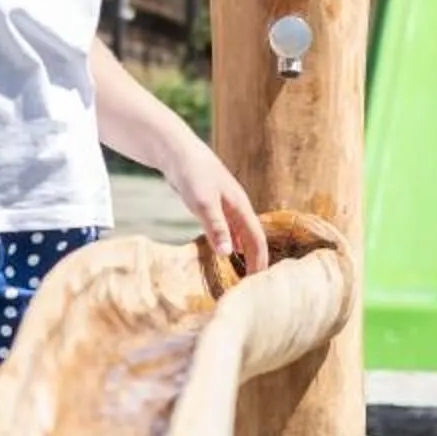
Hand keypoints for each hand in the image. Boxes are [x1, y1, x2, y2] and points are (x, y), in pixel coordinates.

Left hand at [161, 138, 268, 273]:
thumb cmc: (192, 174)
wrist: (176, 151)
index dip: (259, 261)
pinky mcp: (214, 204)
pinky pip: (229, 228)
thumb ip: (217, 228)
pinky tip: (227, 251)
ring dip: (245, 252)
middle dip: (256, 259)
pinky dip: (231, 242)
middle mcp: (237, 207)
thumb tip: (230, 254)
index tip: (257, 283)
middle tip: (253, 284)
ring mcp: (226, 205)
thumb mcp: (203, 203)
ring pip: (242, 233)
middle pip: (253, 237)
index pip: (257, 239)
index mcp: (240, 206)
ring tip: (243, 273)